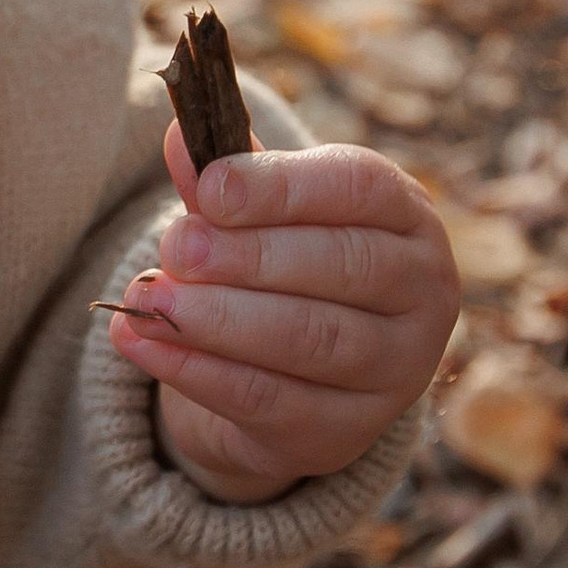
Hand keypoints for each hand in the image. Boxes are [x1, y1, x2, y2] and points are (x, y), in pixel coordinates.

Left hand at [108, 128, 459, 506]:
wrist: (297, 381)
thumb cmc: (286, 270)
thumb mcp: (262, 217)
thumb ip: (227, 179)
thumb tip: (180, 134)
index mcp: (408, 217)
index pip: (360, 187)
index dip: (282, 187)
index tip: (209, 189)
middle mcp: (423, 293)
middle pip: (341, 265)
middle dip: (248, 255)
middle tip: (175, 247)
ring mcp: (396, 370)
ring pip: (310, 339)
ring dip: (219, 318)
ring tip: (151, 299)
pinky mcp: (347, 433)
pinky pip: (269, 400)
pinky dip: (198, 372)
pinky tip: (144, 344)